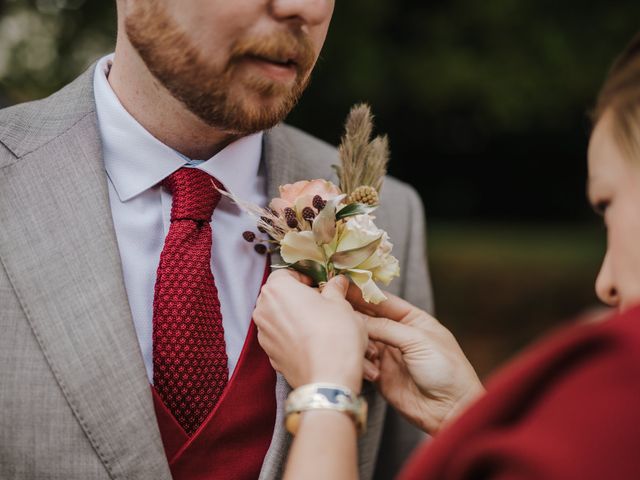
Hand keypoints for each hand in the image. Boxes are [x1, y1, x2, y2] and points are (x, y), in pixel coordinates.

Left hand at [253, 270, 370, 393]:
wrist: (328, 379)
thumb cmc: (335, 335)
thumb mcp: (341, 305)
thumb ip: (335, 289)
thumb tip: (337, 282)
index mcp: (277, 289)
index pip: (285, 274)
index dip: (303, 278)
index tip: (319, 287)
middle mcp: (263, 310)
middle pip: (279, 296)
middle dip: (297, 298)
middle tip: (321, 306)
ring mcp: (263, 335)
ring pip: (278, 319)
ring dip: (294, 318)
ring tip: (318, 327)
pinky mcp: (269, 356)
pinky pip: (280, 339)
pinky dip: (293, 338)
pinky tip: (312, 345)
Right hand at [348, 288, 484, 434]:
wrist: (451, 410)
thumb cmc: (445, 369)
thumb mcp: (418, 340)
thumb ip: (386, 327)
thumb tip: (355, 317)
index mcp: (413, 319)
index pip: (383, 301)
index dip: (363, 293)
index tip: (342, 285)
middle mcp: (398, 334)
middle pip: (369, 318)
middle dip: (353, 313)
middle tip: (333, 307)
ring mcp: (388, 354)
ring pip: (363, 339)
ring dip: (357, 339)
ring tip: (353, 340)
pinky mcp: (380, 375)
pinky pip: (362, 361)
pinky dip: (360, 360)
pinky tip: (365, 365)